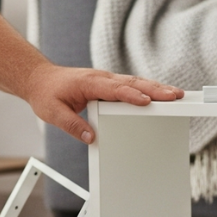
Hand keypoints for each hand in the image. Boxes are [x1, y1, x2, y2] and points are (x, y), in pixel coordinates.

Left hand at [22, 64, 183, 144]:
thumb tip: (90, 137)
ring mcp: (106, 80)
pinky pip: (131, 85)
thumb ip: (71, 125)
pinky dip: (147, 89)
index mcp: (89, 83)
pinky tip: (160, 95)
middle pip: (133, 83)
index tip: (147, 102)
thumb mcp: (52, 112)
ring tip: (176, 95)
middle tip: (176, 95)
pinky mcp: (108, 84)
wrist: (40, 79)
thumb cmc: (46, 93)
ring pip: (135, 82)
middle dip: (156, 89)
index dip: (132, 96)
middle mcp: (101, 78)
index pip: (115, 89)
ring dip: (156, 88)